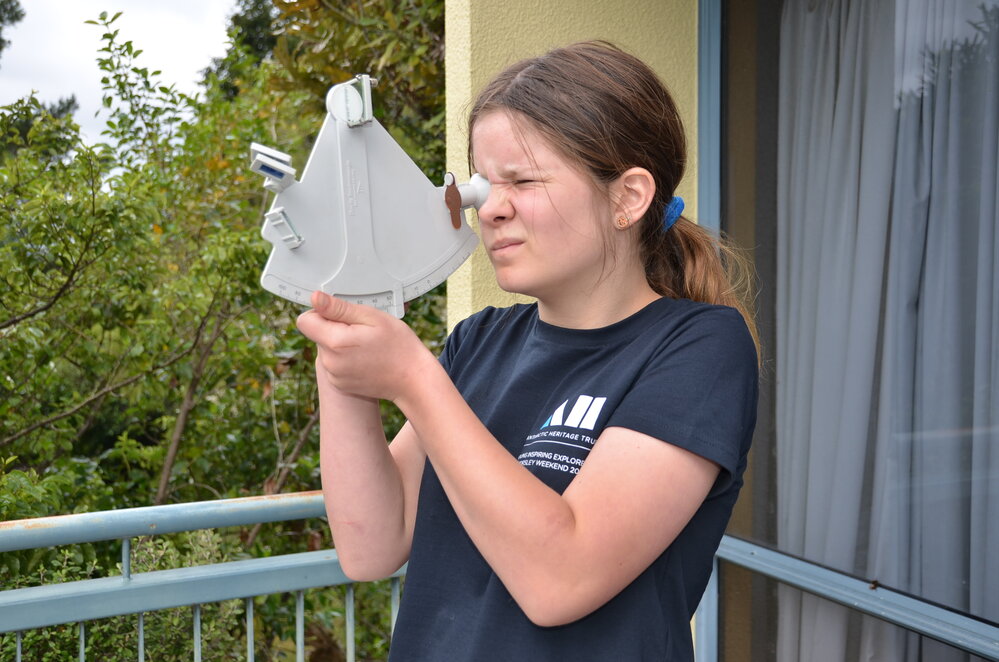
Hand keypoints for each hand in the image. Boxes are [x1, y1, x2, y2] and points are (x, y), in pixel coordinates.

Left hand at [296, 292, 433, 402]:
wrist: (413, 380)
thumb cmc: (399, 346)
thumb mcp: (372, 317)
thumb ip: (339, 308)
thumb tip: (314, 298)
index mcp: (335, 342)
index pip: (305, 321)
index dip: (321, 313)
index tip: (342, 316)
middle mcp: (329, 362)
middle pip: (317, 335)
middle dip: (334, 329)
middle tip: (363, 332)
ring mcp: (334, 376)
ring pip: (326, 350)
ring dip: (340, 345)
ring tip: (367, 347)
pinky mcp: (340, 385)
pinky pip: (334, 364)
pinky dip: (345, 359)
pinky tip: (366, 359)